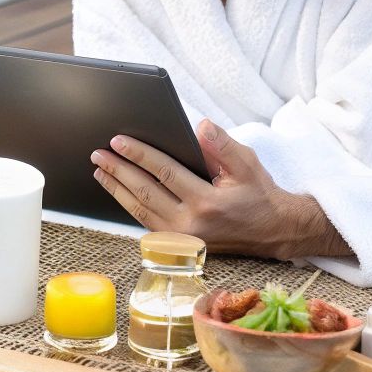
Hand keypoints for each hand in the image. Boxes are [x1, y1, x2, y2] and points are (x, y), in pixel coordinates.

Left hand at [89, 119, 348, 259]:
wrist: (274, 232)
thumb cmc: (259, 194)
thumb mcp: (247, 164)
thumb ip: (222, 145)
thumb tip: (199, 126)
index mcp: (207, 202)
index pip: (164, 172)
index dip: (139, 155)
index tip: (118, 141)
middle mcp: (191, 224)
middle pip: (144, 192)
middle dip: (118, 171)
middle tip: (98, 154)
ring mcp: (183, 239)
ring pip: (140, 211)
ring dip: (117, 189)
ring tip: (100, 171)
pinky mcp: (180, 246)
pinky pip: (147, 223)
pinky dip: (129, 206)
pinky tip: (118, 192)